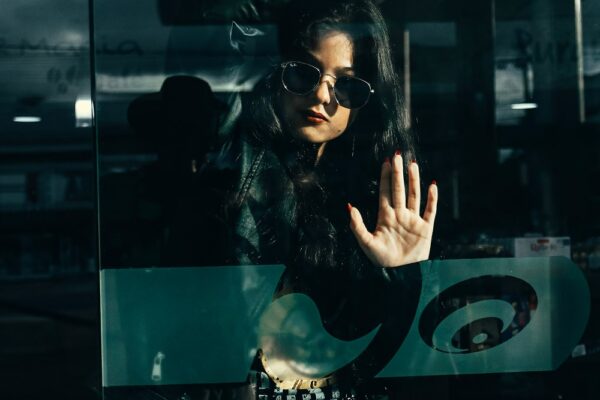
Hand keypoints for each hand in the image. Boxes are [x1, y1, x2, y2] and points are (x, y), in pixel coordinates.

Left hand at [348, 152, 437, 267]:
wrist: (399, 274)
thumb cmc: (380, 260)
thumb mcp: (365, 242)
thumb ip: (357, 225)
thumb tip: (349, 206)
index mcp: (385, 216)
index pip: (386, 192)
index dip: (386, 177)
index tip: (386, 162)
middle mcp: (400, 215)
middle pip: (399, 189)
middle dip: (398, 173)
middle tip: (397, 155)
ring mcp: (413, 220)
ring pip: (414, 195)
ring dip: (414, 180)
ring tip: (413, 164)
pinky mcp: (425, 229)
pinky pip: (430, 211)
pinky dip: (432, 198)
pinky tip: (432, 185)